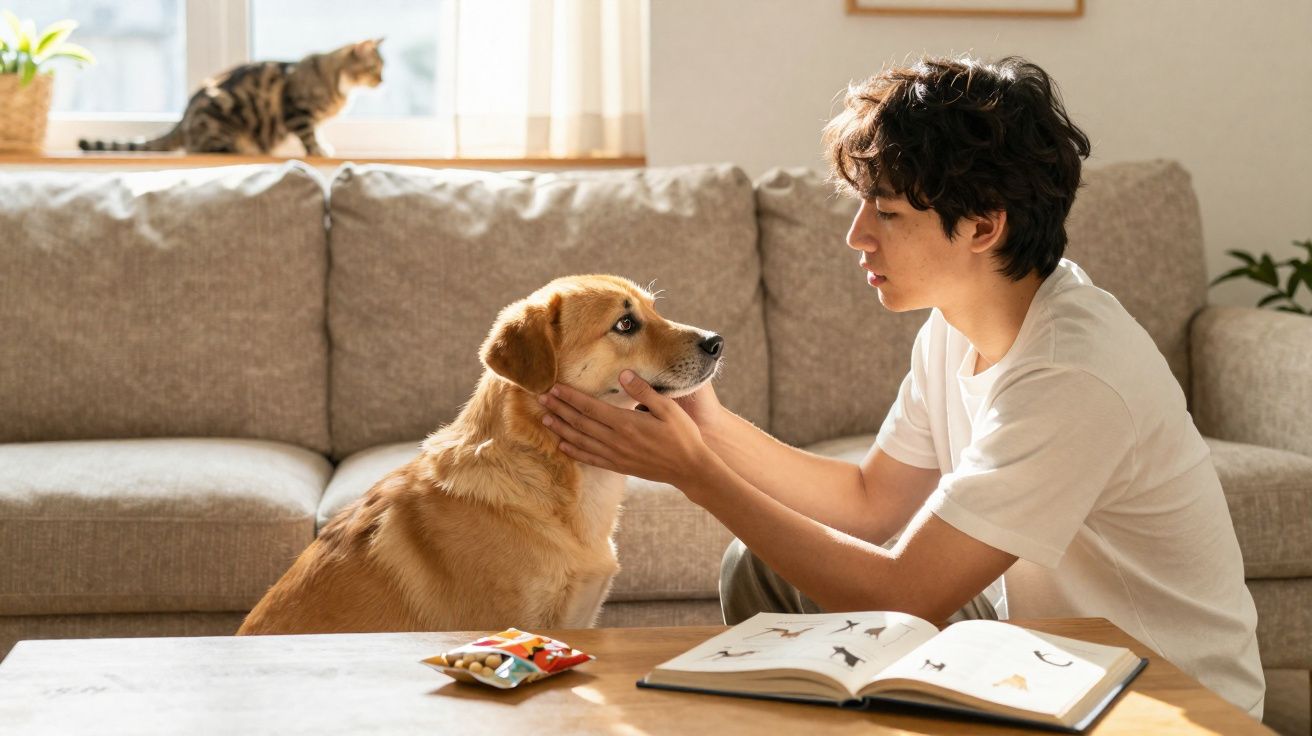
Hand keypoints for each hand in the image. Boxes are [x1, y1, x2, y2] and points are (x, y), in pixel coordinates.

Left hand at [538, 370, 716, 490]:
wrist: (690, 468)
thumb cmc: (682, 435)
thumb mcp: (668, 407)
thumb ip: (643, 391)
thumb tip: (623, 374)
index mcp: (626, 423)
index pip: (590, 407)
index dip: (570, 397)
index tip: (554, 387)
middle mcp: (616, 440)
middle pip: (580, 423)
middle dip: (559, 409)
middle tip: (541, 398)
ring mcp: (616, 455)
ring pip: (581, 441)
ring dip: (562, 429)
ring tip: (546, 419)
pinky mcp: (619, 466)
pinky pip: (590, 458)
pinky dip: (574, 451)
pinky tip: (563, 445)